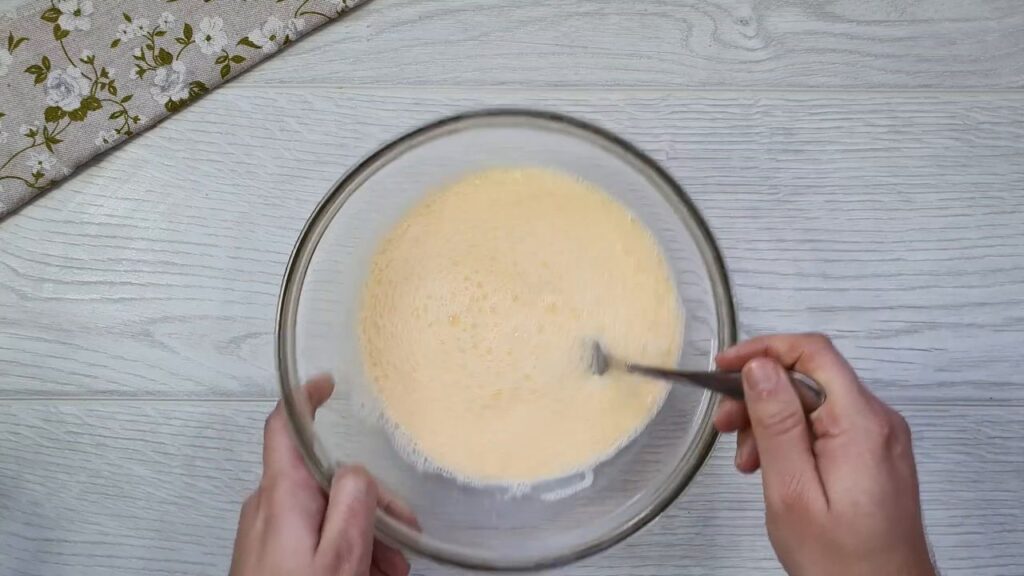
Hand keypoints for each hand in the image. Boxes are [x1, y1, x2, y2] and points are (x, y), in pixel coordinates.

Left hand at [230, 376, 412, 575]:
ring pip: (322, 511)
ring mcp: (266, 532)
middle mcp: (266, 508)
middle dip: (369, 503)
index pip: (284, 426)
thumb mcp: (341, 556)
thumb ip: (353, 502)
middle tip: (401, 538)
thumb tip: (357, 472)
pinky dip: (342, 547)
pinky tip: (366, 573)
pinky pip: (310, 535)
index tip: (327, 384)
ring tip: (388, 570)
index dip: (305, 398)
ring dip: (361, 533)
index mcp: (281, 497)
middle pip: (324, 479)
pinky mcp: (268, 555)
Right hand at [714, 334, 935, 575]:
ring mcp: (879, 438)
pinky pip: (826, 424)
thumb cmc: (843, 563)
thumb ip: (777, 425)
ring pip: (814, 401)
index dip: (763, 350)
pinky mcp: (873, 454)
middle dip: (759, 393)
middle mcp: (878, 421)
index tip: (724, 367)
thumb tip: (760, 367)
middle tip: (724, 424)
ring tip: (747, 460)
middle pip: (810, 376)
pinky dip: (791, 437)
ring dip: (771, 420)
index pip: (812, 352)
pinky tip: (772, 466)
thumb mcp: (793, 492)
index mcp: (861, 423)